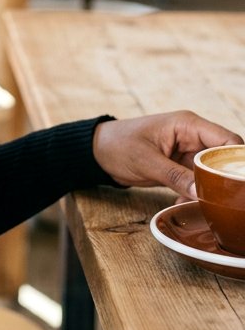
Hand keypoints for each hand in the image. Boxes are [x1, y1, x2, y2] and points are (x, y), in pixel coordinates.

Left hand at [92, 111, 242, 199]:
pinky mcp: (181, 166)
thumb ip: (175, 176)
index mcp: (188, 125)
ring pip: (214, 171)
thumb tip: (202, 192)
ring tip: (205, 205)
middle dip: (226, 178)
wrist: (99, 151)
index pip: (227, 140)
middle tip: (225, 199)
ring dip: (210, 189)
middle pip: (224, 157)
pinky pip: (199, 180)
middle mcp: (193, 136)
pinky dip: (195, 193)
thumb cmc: (119, 146)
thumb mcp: (146, 161)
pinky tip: (182, 202)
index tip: (239, 182)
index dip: (237, 160)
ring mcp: (188, 152)